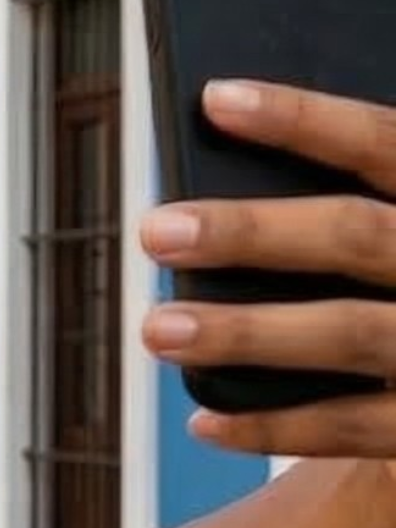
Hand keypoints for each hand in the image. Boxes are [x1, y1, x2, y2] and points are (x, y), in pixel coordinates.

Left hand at [140, 78, 395, 456]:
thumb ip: (363, 204)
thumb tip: (227, 149)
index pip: (388, 141)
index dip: (306, 120)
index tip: (215, 99)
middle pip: (358, 236)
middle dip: (251, 232)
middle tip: (156, 230)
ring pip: (352, 333)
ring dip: (245, 333)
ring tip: (156, 328)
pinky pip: (353, 428)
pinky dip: (272, 428)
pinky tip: (201, 423)